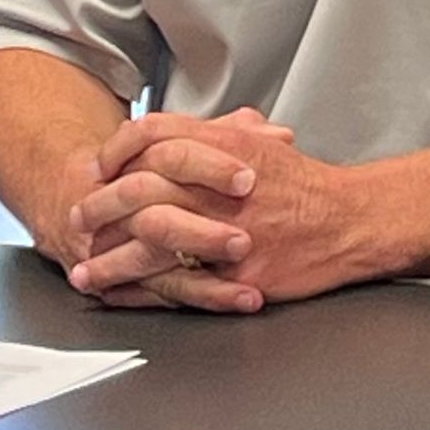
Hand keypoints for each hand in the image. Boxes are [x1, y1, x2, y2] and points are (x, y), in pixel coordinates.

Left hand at [67, 111, 393, 313]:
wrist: (351, 222)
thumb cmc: (304, 187)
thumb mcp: (260, 145)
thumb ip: (212, 136)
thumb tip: (163, 134)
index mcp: (224, 148)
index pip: (152, 136)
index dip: (116, 151)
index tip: (97, 170)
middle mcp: (221, 187)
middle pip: (139, 190)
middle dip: (100, 209)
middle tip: (78, 220)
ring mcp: (226, 233)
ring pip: (149, 243)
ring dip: (111, 259)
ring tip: (86, 271)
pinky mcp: (235, 276)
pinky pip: (178, 286)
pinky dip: (143, 293)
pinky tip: (121, 296)